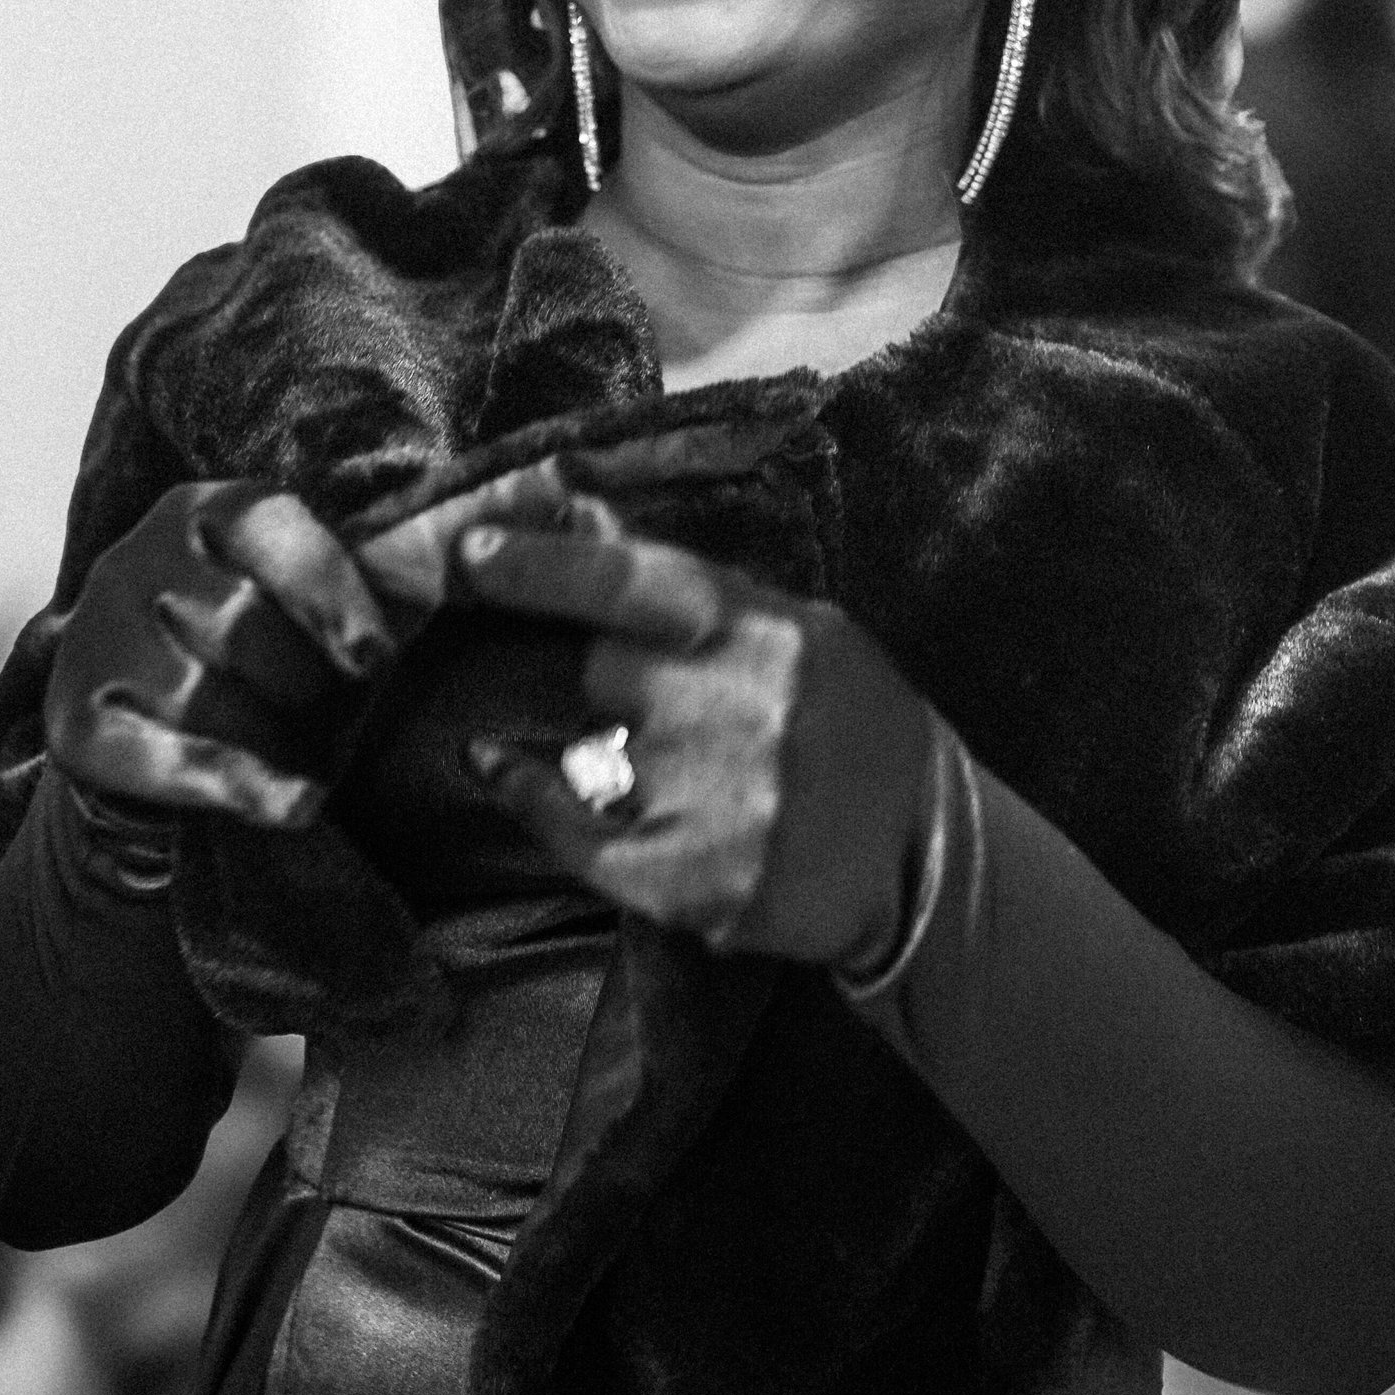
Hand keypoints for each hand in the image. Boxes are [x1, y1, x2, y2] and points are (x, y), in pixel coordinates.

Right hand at [46, 483, 398, 830]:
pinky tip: (296, 807)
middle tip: (326, 714)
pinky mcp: (71, 721)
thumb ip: (406, 570)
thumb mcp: (331, 609)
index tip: (373, 657)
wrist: (162, 759)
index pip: (271, 530)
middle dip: (303, 686)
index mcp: (209, 510)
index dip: (327, 594)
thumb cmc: (278, 673)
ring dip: (273, 739)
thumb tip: (535, 511)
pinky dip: (238, 787)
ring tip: (301, 756)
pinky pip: (166, 757)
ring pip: (204, 693)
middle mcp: (136, 557)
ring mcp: (94, 636)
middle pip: (238, 622)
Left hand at [451, 508, 943, 964]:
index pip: (631, 581)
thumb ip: (697, 589)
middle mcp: (742, 713)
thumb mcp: (802, 631)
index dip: (542, 566)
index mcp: (769, 633)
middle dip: (619, 684)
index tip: (468, 555)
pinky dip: (533, 798)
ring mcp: (718, 805)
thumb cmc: (853, 722)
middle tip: (673, 709)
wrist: (926, 857)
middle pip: (602, 672)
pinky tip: (508, 772)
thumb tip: (578, 511)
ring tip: (690, 768)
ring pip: (592, 755)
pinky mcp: (697, 883)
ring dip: (613, 753)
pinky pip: (573, 833)